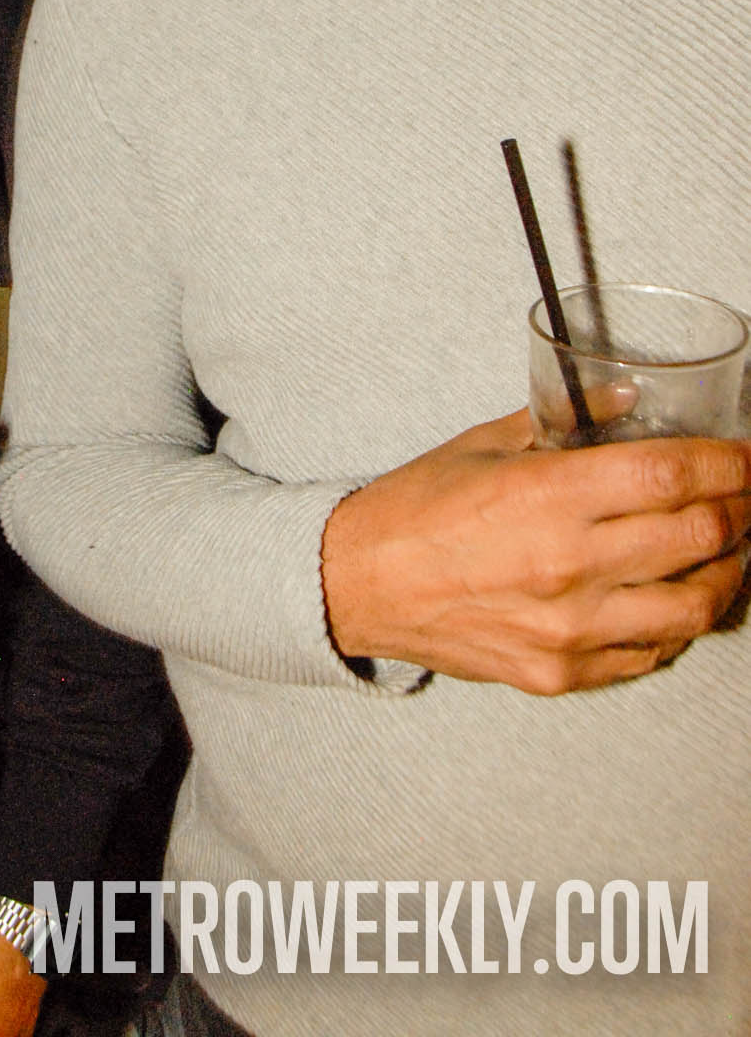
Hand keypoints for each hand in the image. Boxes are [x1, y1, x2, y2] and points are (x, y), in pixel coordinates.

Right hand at [321, 409, 750, 693]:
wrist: (360, 584)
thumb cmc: (417, 509)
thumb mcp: (487, 444)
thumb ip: (564, 421)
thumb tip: (630, 401)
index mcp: (548, 496)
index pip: (671, 475)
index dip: (726, 463)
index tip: (743, 456)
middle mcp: (568, 566)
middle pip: (699, 536)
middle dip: (740, 510)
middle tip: (746, 497)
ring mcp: (570, 628)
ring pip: (694, 606)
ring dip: (727, 574)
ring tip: (731, 553)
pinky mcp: (562, 671)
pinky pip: (652, 653)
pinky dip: (679, 624)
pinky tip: (679, 600)